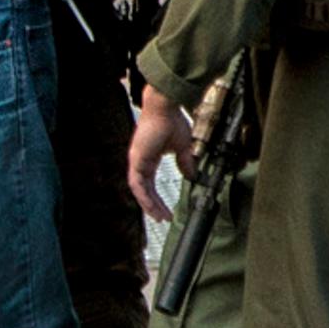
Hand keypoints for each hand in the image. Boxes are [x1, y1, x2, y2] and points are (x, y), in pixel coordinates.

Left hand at [127, 85, 194, 222]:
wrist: (165, 109)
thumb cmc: (172, 122)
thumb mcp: (183, 148)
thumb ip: (185, 163)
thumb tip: (192, 176)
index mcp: (149, 159)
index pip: (150, 183)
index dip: (157, 198)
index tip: (166, 210)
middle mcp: (140, 161)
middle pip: (144, 190)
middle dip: (154, 206)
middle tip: (163, 218)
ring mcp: (136, 161)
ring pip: (139, 189)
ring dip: (149, 205)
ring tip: (159, 217)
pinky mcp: (136, 159)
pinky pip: (137, 183)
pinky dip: (143, 196)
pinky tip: (151, 206)